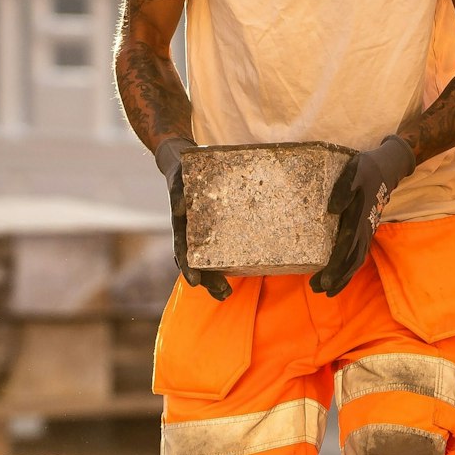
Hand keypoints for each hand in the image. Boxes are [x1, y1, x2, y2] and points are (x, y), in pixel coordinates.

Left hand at [156, 137, 230, 301]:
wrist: (179, 159)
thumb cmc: (205, 186)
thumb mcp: (223, 206)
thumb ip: (237, 217)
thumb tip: (276, 231)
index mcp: (199, 235)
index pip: (204, 262)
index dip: (211, 279)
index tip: (223, 294)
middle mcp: (188, 228)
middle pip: (190, 258)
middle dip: (199, 276)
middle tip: (209, 290)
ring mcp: (181, 210)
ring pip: (181, 237)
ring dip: (184, 256)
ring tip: (190, 276)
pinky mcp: (178, 187)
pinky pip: (179, 194)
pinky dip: (180, 202)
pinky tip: (182, 210)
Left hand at [311, 136, 416, 298]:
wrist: (388, 168)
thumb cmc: (367, 168)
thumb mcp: (354, 171)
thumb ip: (344, 188)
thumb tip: (333, 209)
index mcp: (359, 218)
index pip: (346, 248)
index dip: (335, 266)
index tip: (324, 280)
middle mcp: (364, 229)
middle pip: (351, 261)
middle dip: (336, 278)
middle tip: (317, 289)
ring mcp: (367, 231)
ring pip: (356, 261)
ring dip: (342, 277)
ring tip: (324, 290)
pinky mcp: (366, 230)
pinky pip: (358, 254)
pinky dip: (349, 268)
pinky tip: (338, 274)